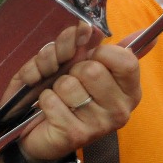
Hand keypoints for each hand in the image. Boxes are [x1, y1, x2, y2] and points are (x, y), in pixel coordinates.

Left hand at [14, 26, 140, 162]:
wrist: (34, 129)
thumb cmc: (59, 91)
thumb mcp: (71, 61)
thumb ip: (86, 43)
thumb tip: (99, 27)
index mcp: (128, 90)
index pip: (126, 60)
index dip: (100, 52)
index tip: (89, 58)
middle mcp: (121, 110)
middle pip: (92, 70)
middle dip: (71, 69)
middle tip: (68, 81)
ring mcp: (100, 125)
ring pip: (69, 85)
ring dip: (55, 86)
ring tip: (58, 97)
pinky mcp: (76, 135)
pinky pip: (52, 100)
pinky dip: (44, 100)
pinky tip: (48, 110)